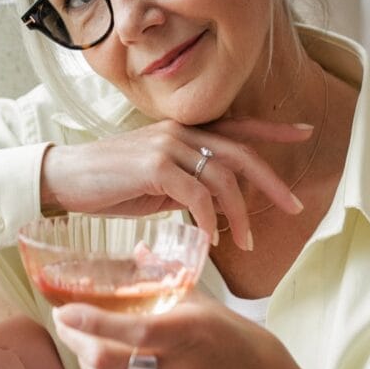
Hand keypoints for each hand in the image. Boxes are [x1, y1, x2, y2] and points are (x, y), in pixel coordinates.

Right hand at [39, 118, 313, 245]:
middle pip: (240, 152)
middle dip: (271, 180)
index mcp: (183, 132)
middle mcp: (180, 132)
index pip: (237, 126)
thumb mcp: (156, 182)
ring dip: (238, 214)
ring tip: (245, 243)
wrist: (64, 179)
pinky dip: (209, 219)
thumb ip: (186, 185)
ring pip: (222, 177)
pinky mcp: (153, 166)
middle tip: (293, 206)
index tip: (305, 131)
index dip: (272, 128)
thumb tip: (212, 207)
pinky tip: (211, 238)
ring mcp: (167, 146)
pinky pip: (196, 195)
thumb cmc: (108, 183)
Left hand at [52, 293, 331, 368]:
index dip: (90, 319)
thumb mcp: (215, 308)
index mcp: (191, 332)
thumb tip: (140, 250)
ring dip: (83, 364)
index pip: (131, 327)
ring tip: (83, 346)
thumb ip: (173, 280)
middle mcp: (177, 368)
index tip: (66, 308)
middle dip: (76, 338)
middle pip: (106, 359)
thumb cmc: (248, 351)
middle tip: (67, 322)